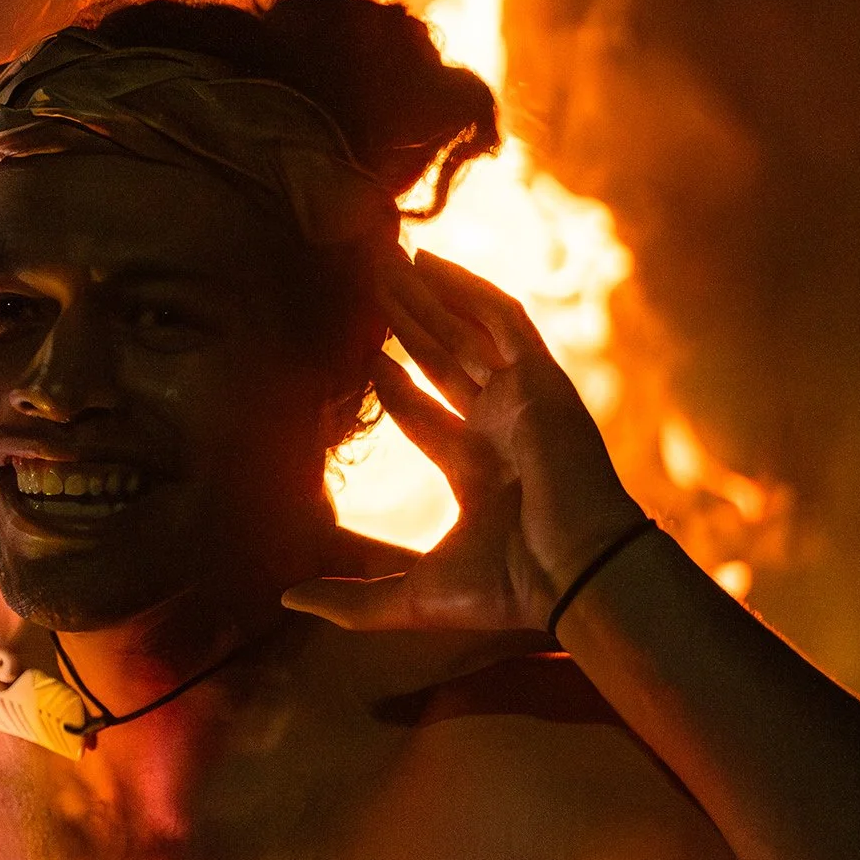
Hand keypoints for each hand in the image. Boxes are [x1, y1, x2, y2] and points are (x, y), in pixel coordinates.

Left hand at [285, 245, 645, 633]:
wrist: (573, 574)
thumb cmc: (505, 590)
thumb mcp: (411, 597)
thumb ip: (351, 600)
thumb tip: (286, 600)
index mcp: (477, 474)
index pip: (427, 413)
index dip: (392, 384)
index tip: (364, 355)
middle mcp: (501, 430)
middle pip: (443, 361)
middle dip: (407, 323)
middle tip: (370, 284)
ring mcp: (522, 401)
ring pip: (467, 332)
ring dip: (428, 296)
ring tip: (388, 259)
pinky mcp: (541, 379)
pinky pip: (503, 319)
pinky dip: (470, 289)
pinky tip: (432, 261)